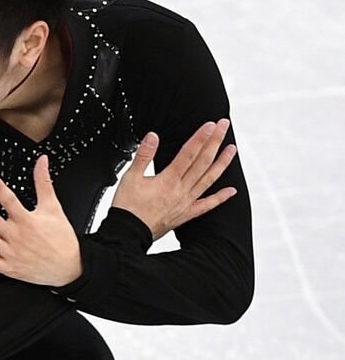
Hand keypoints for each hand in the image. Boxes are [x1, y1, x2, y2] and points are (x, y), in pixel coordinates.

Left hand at [0, 155, 81, 286]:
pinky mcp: (11, 266)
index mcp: (27, 220)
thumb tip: (42, 161)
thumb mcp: (53, 208)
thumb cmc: (60, 237)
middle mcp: (17, 235)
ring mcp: (13, 252)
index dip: (0, 189)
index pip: (11, 201)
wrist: (68, 266)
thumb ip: (44, 183)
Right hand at [111, 119, 237, 241]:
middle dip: (214, 142)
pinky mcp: (185, 214)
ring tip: (232, 149)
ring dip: (222, 163)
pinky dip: (220, 198)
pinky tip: (231, 191)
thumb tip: (152, 137)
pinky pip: (206, 205)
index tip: (210, 125)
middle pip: (202, 162)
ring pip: (209, 180)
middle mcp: (181, 190)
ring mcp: (186, 202)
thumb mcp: (130, 178)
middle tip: (223, 127)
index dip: (200, 138)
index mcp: (167, 180)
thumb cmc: (127, 208)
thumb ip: (143, 156)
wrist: (128, 234)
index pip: (188, 154)